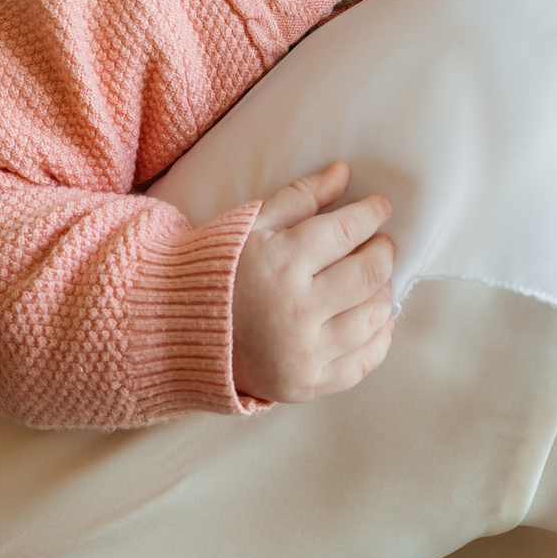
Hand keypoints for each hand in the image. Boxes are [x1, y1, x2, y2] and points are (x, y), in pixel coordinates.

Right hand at [231, 161, 396, 404]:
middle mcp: (298, 311)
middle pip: (369, 274)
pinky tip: (372, 317)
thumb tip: (343, 172)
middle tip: (379, 242)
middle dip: (382, 251)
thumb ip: (300, 197)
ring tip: (372, 278)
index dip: (371, 214)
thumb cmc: (216, 269)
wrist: (174, 330)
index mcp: (282, 264)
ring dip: (382, 291)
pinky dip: (378, 336)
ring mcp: (304, 354)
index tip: (380, 208)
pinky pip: (364, 362)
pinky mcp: (307, 385)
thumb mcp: (251, 224)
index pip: (347, 231)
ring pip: (373, 317)